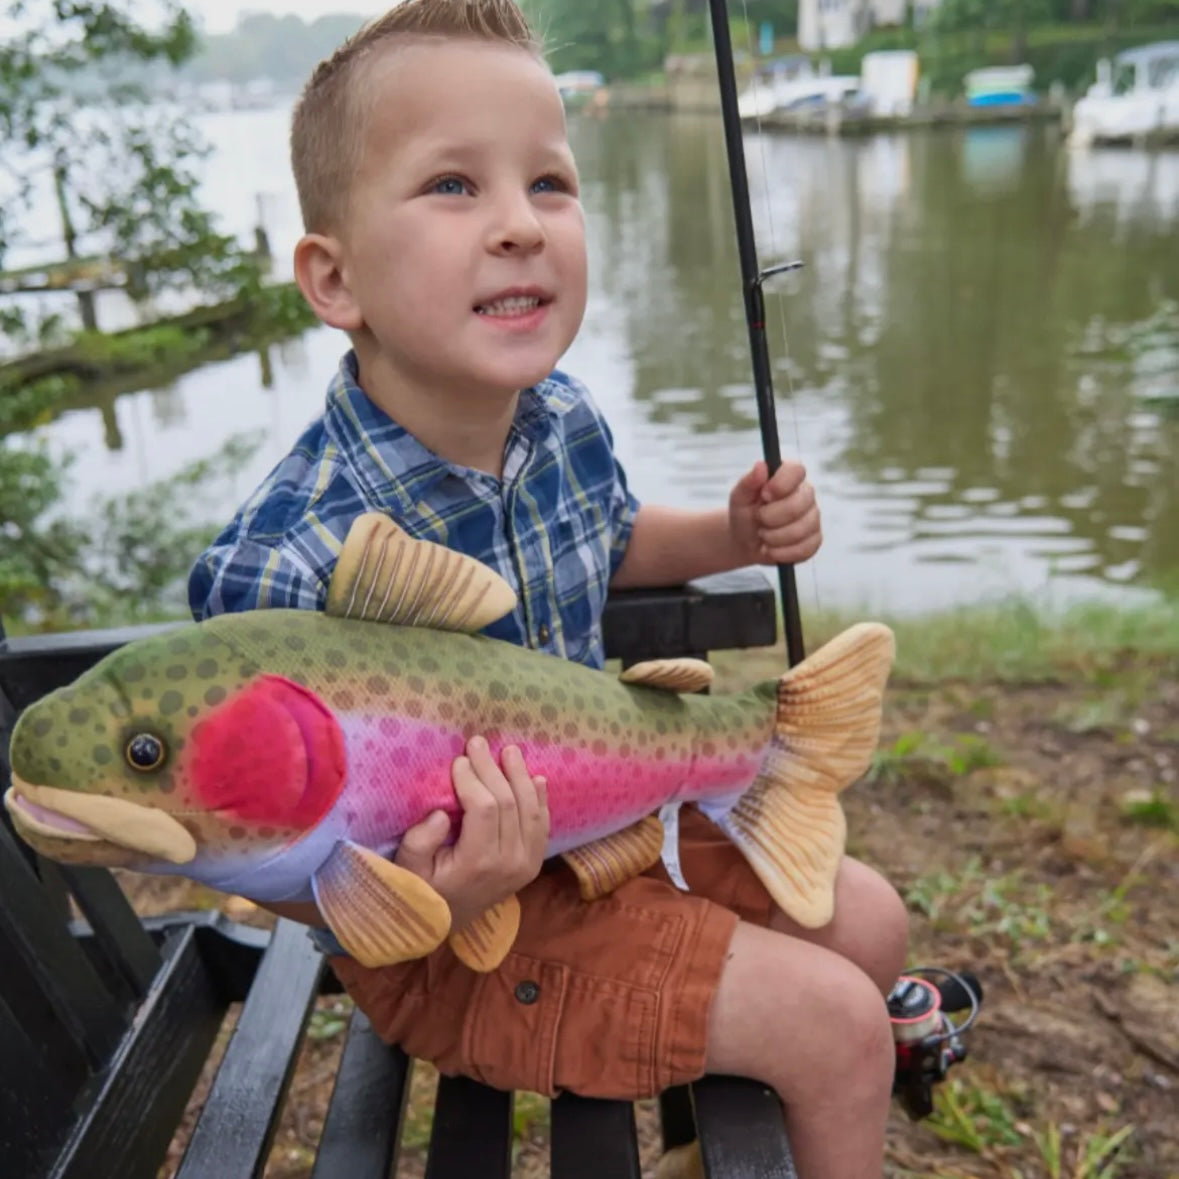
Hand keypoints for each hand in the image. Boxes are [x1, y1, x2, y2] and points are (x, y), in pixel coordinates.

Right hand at [394, 736, 549, 930]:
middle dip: (493, 769)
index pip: (485, 808)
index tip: (458, 760)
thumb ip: (420, 842)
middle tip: (478, 743)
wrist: (448, 923)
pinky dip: (541, 799)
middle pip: (509, 803)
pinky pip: (542, 826)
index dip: (473, 779)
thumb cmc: (423, 891)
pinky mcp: (533, 864)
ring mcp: (526, 864)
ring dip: (520, 777)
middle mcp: (509, 863)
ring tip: (510, 751)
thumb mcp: (408, 870)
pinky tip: (536, 778)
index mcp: (478, 862)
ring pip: (530, 810)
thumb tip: (442, 813)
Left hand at [728, 459, 821, 565]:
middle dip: (771, 517)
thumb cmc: (744, 513)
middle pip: (799, 504)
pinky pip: (805, 549)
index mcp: (789, 476)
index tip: (764, 496)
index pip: (797, 470)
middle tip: (759, 519)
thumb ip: (748, 481)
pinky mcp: (815, 540)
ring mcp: (813, 517)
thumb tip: (761, 466)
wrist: (745, 540)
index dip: (780, 484)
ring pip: (801, 530)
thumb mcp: (739, 497)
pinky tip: (771, 549)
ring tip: (763, 535)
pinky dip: (782, 553)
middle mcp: (806, 494)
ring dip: (774, 537)